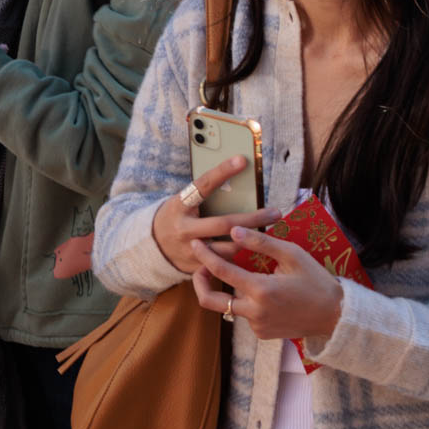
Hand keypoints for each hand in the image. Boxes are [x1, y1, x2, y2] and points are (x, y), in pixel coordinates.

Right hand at [148, 156, 281, 273]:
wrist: (153, 246)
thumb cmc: (177, 217)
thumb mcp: (183, 202)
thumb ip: (203, 197)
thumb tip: (235, 183)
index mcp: (179, 206)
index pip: (202, 185)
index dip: (221, 172)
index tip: (242, 160)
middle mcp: (183, 228)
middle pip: (224, 223)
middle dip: (253, 218)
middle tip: (275, 212)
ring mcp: (189, 250)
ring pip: (229, 247)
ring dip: (250, 240)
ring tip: (266, 232)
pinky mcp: (196, 267)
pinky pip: (225, 262)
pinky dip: (238, 254)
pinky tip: (249, 249)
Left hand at [189, 225, 345, 340]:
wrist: (336, 316)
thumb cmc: (316, 281)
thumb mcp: (292, 255)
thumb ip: (261, 242)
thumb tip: (233, 231)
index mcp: (261, 290)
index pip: (221, 271)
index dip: (204, 256)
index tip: (195, 244)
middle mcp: (255, 312)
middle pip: (210, 300)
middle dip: (199, 282)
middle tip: (200, 268)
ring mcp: (257, 326)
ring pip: (228, 307)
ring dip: (226, 290)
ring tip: (233, 272)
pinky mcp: (262, 334)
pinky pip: (244, 316)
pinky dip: (244, 302)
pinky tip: (258, 290)